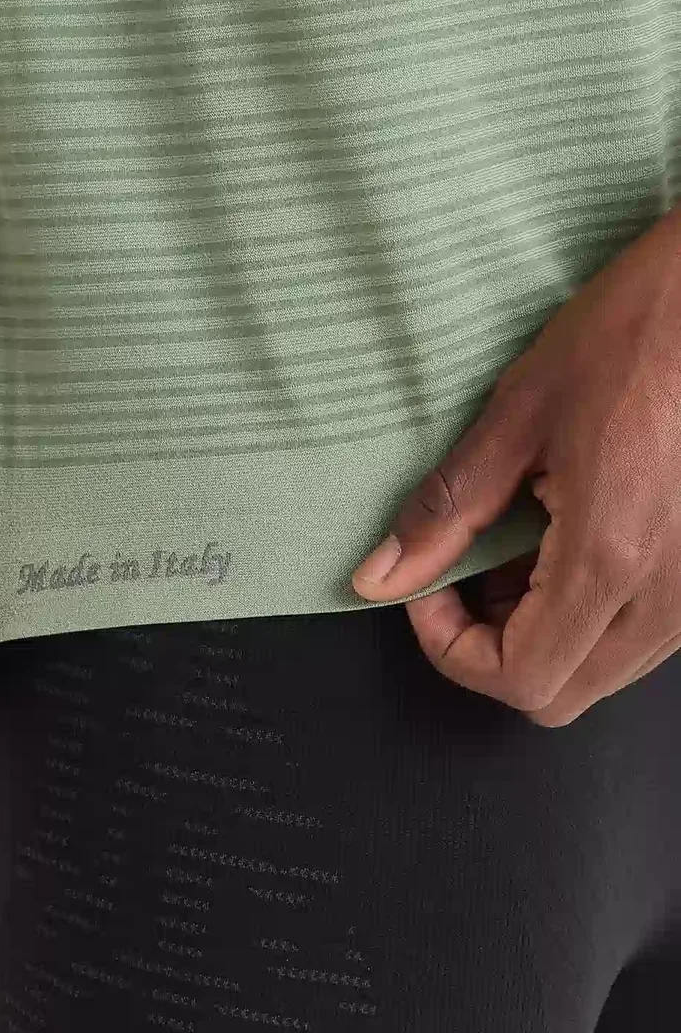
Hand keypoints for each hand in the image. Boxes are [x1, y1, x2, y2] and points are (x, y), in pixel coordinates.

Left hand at [350, 204, 680, 726]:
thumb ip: (446, 509)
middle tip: (457, 578)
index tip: (425, 590)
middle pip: (557, 695)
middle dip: (487, 650)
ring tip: (508, 550)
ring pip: (598, 673)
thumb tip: (380, 576)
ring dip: (535, 634)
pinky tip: (560, 543)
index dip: (450, 649)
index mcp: (612, 558)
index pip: (519, 678)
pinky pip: (634, 637)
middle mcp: (669, 596)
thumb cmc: (635, 336)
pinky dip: (581, 613)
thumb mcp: (519, 416)